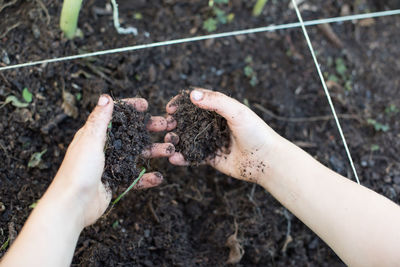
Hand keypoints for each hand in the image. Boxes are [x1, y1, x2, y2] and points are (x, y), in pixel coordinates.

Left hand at [47, 95, 174, 227]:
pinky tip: (159, 177)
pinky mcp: (116, 182)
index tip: (146, 105)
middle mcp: (104, 148)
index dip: (131, 109)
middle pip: (131, 134)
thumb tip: (106, 96)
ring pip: (137, 154)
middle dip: (150, 129)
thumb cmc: (78, 170)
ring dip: (154, 151)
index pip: (116, 116)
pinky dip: (148, 178)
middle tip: (167, 125)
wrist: (73, 205)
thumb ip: (100, 120)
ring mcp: (111, 165)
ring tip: (170, 149)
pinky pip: (136, 177)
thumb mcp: (90, 141)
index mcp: (95, 134)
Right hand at [165, 89, 281, 183]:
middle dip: (175, 123)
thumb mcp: (237, 111)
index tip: (170, 107)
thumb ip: (215, 101)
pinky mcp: (211, 158)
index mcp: (220, 110)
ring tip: (168, 142)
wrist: (267, 160)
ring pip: (188, 139)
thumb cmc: (255, 132)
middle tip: (165, 126)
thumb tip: (192, 94)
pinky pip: (193, 157)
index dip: (181, 103)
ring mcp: (211, 141)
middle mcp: (214, 125)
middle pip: (188, 121)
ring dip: (176, 140)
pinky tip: (174, 158)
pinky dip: (182, 158)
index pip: (197, 102)